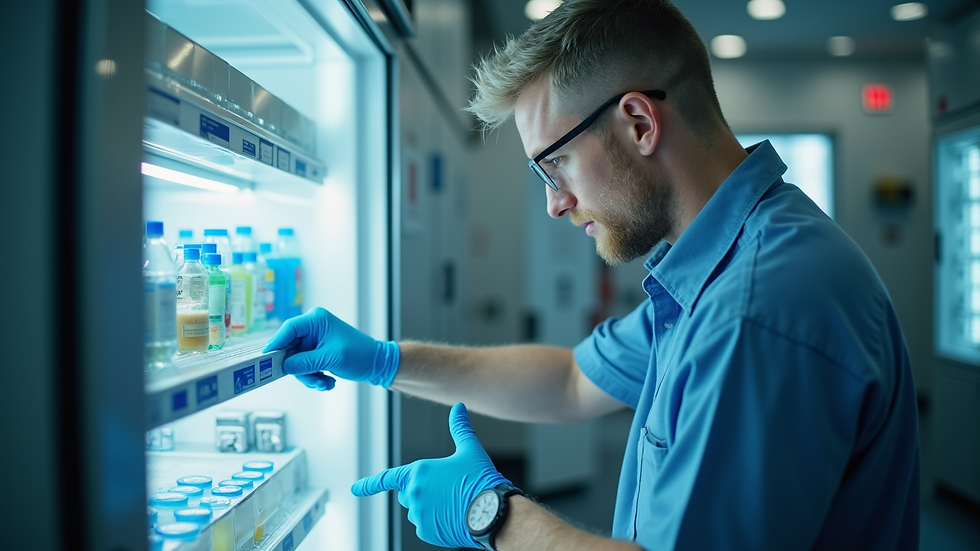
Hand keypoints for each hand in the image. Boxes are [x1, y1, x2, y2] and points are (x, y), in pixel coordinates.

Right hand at [262, 307, 399, 390]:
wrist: (376, 364)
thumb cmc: (360, 355)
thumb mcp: (330, 359)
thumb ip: (304, 362)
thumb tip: (284, 366)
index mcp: (316, 320)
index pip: (288, 329)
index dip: (276, 343)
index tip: (267, 358)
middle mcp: (313, 328)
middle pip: (290, 349)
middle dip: (300, 369)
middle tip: (313, 379)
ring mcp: (314, 341)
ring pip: (297, 362)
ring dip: (309, 376)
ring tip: (325, 383)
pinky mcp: (317, 352)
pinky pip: (305, 367)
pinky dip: (314, 377)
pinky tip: (328, 382)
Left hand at [352, 403, 510, 547]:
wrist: (492, 512)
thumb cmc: (481, 480)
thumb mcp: (470, 450)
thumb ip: (460, 428)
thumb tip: (459, 408)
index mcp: (419, 471)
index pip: (388, 478)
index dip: (369, 484)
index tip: (354, 489)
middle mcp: (414, 493)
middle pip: (408, 494)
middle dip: (421, 491)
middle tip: (447, 490)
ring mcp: (418, 514)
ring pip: (418, 511)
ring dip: (431, 508)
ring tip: (455, 504)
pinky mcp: (426, 531)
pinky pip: (426, 527)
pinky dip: (437, 523)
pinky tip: (454, 517)